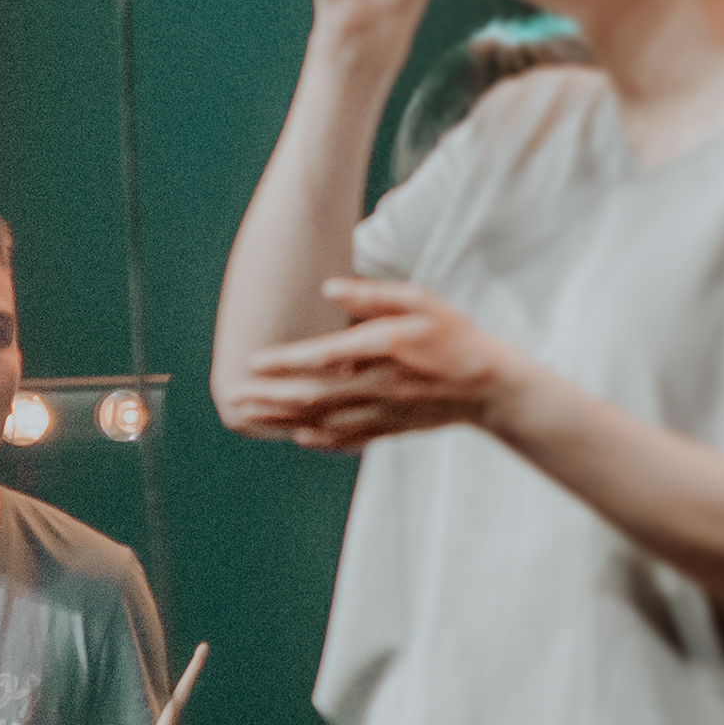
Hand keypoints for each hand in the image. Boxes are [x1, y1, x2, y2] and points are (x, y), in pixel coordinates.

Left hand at [224, 277, 525, 448]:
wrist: (490, 386)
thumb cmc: (454, 334)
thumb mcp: (420, 300)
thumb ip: (373, 294)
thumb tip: (328, 286)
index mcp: (384, 349)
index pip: (323, 357)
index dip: (285, 361)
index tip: (254, 361)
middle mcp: (379, 386)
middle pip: (311, 394)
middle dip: (268, 396)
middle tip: (233, 394)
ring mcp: (383, 413)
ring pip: (322, 420)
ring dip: (282, 418)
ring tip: (248, 414)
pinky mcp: (390, 429)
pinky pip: (346, 439)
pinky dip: (318, 438)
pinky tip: (297, 435)